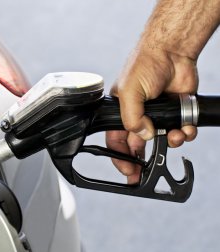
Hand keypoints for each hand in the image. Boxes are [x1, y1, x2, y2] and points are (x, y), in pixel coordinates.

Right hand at [106, 46, 197, 183]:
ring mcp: (159, 114)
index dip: (120, 156)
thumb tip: (143, 136)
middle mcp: (139, 114)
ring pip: (163, 139)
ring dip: (170, 142)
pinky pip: (181, 131)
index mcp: (121, 111)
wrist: (172, 51)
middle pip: (139, 144)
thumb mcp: (128, 93)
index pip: (116, 139)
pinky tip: (186, 128)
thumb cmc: (144, 64)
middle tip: (147, 171)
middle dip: (145, 158)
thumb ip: (131, 118)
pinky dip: (186, 133)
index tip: (127, 170)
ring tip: (174, 136)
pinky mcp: (177, 112)